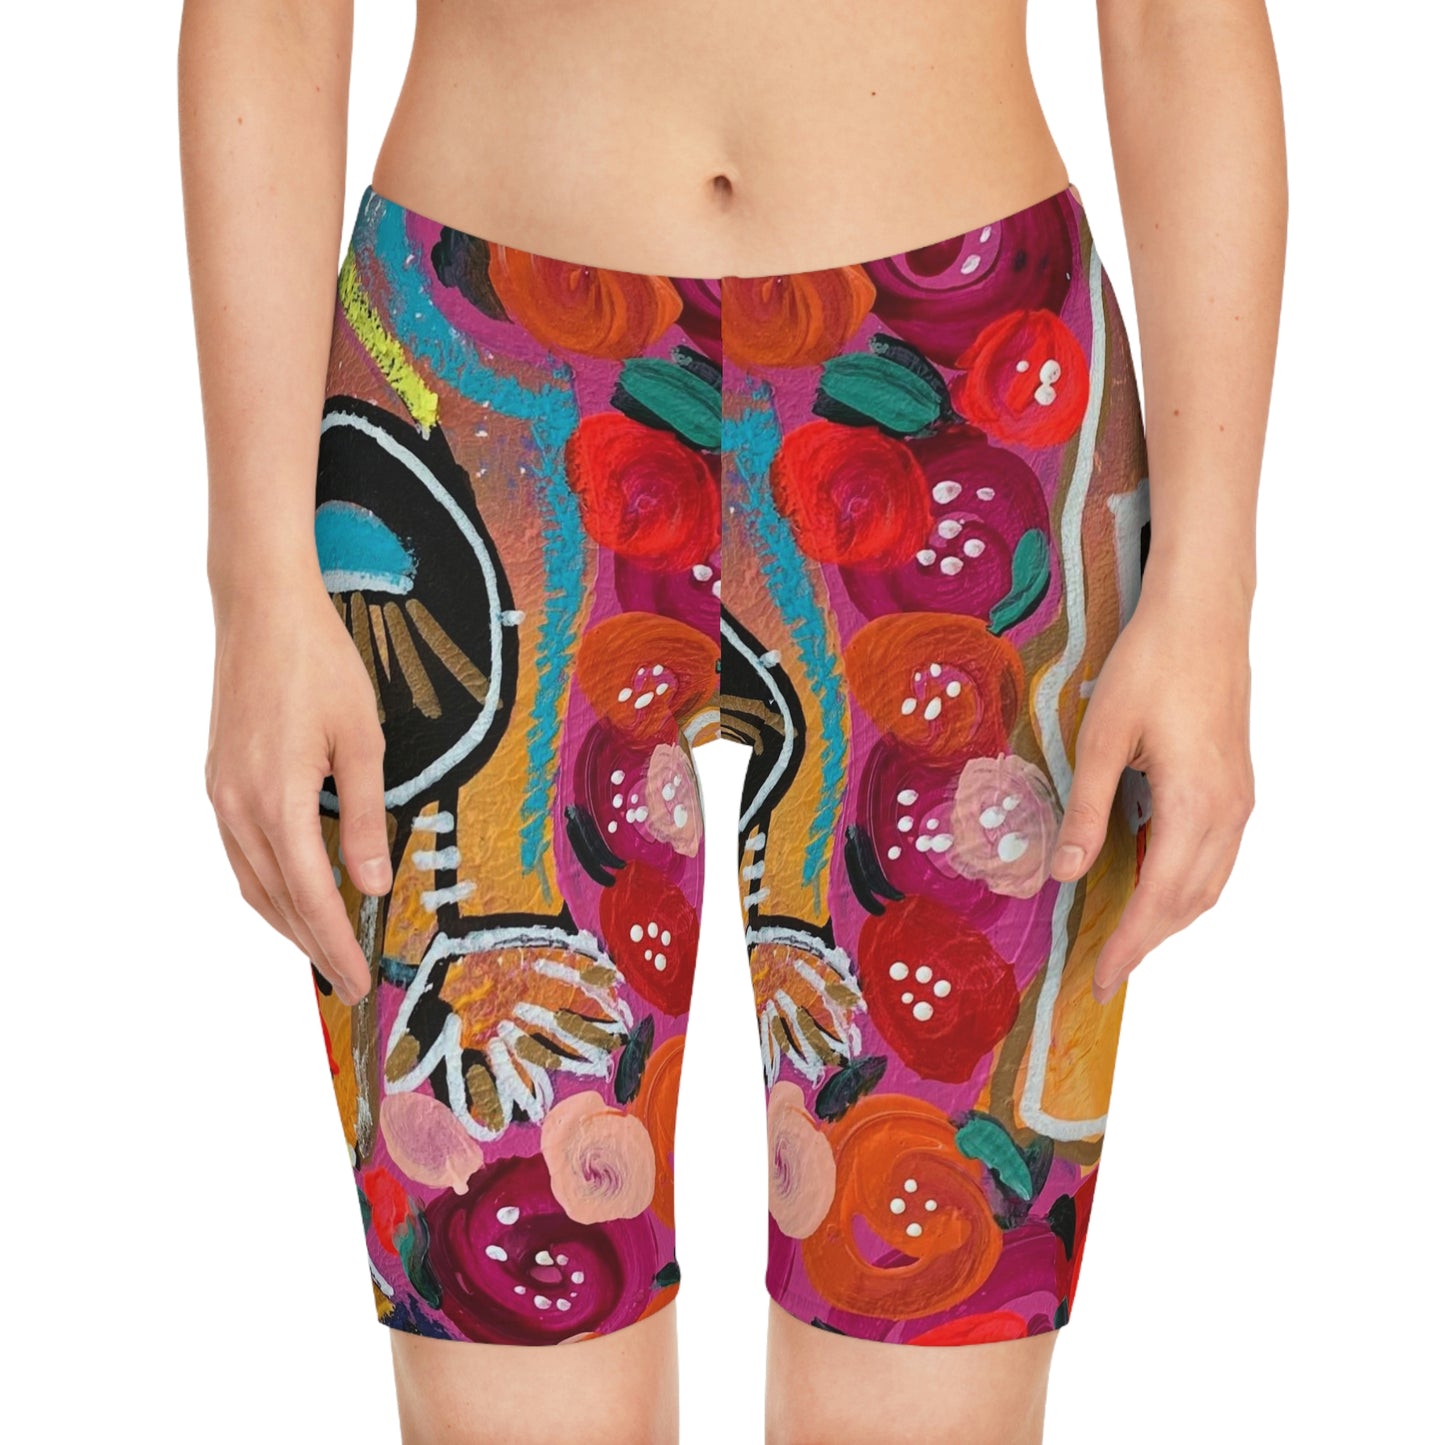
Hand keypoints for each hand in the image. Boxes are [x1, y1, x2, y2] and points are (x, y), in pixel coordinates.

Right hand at [205, 572, 390, 1004]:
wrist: (262, 610)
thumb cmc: (319, 665)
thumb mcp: (362, 739)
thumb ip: (367, 816)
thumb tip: (373, 884)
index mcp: (277, 800)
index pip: (311, 895)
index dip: (335, 943)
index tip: (357, 980)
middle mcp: (238, 806)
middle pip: (276, 899)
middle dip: (313, 945)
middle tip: (347, 981)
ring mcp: (221, 794)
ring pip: (252, 881)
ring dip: (287, 921)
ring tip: (324, 950)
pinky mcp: (219, 780)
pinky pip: (242, 853)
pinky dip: (269, 886)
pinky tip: (294, 893)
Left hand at [1048, 571, 1254, 1002]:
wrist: (1202, 614)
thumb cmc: (1151, 664)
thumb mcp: (1103, 739)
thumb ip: (1087, 811)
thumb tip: (1063, 872)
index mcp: (1196, 805)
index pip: (1159, 898)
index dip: (1130, 943)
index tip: (1101, 977)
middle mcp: (1228, 811)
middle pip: (1190, 901)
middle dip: (1147, 941)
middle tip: (1106, 971)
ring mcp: (1239, 799)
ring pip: (1209, 882)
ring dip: (1170, 917)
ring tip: (1127, 939)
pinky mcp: (1235, 783)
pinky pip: (1215, 855)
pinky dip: (1186, 885)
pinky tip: (1153, 884)